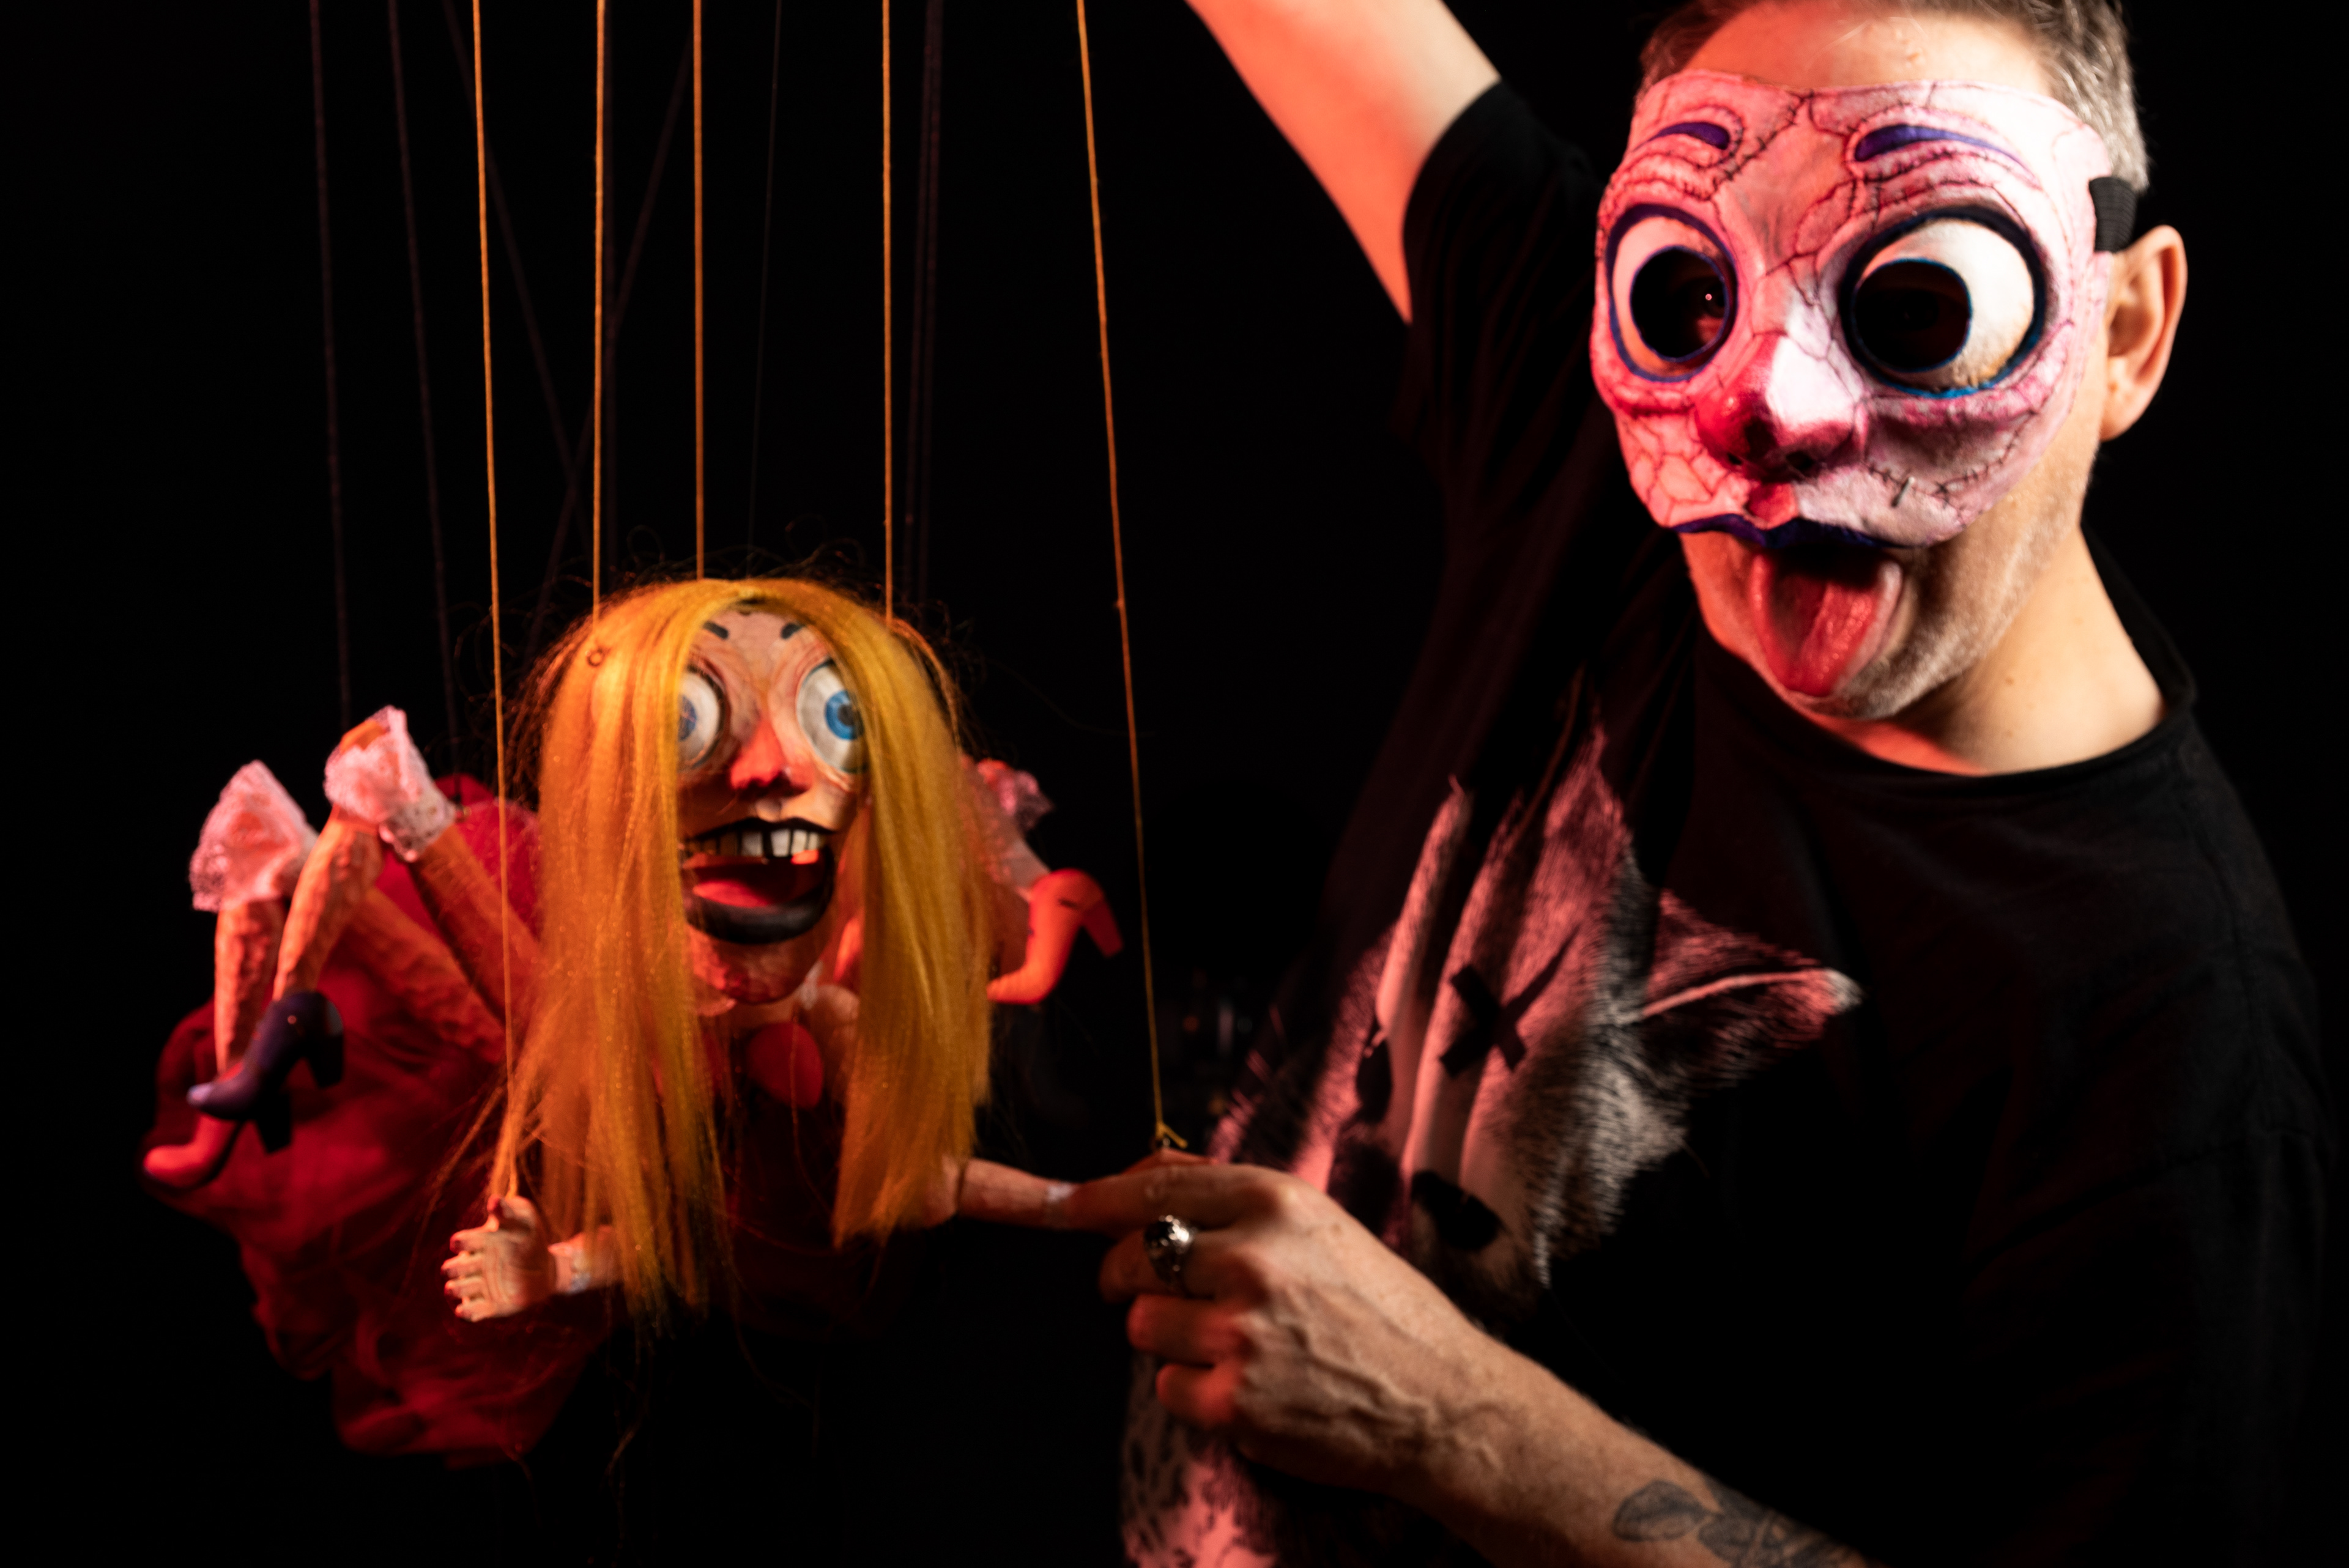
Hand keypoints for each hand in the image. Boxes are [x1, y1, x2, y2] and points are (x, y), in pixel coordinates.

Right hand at [442, 1195, 554, 1320]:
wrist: (547, 1268)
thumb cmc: (531, 1238)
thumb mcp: (525, 1219)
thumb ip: (509, 1210)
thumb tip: (494, 1200)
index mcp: (477, 1242)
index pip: (459, 1242)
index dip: (463, 1242)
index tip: (479, 1240)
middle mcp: (472, 1265)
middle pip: (449, 1269)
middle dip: (458, 1268)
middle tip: (479, 1265)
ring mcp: (477, 1287)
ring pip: (454, 1290)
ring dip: (460, 1289)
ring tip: (479, 1284)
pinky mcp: (488, 1307)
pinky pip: (468, 1313)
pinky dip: (468, 1312)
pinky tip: (475, 1307)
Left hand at [965, 1151, 1512, 1503]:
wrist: (1444, 1402)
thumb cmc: (1381, 1311)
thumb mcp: (1321, 1227)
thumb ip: (1234, 1199)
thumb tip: (1139, 1174)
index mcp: (1277, 1202)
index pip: (1154, 1186)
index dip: (1091, 1198)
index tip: (1050, 1203)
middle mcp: (1253, 1257)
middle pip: (1129, 1256)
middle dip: (1131, 1277)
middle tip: (1175, 1295)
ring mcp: (1240, 1330)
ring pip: (1141, 1325)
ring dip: (1171, 1340)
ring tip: (1244, 1348)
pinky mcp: (1231, 1398)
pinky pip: (1164, 1386)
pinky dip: (1192, 1392)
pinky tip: (1252, 1389)